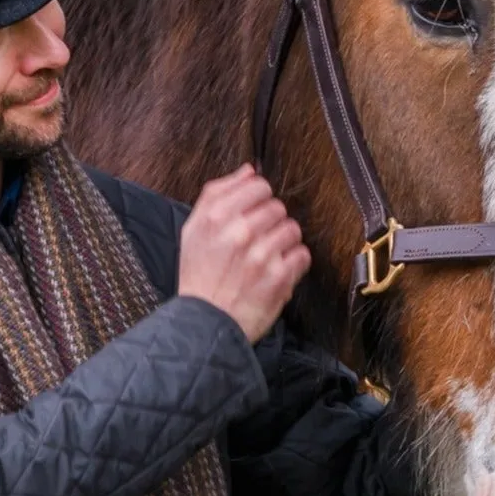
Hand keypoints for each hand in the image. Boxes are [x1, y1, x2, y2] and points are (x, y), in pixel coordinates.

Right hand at [177, 164, 309, 341]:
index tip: (253, 214)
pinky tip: (276, 272)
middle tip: (257, 242)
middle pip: (277, 207)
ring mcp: (261, 255)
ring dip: (283, 243)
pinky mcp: (279, 278)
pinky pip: (302, 255)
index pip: (258, 186)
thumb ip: (216, 194)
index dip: (259, 199)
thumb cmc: (199, 277)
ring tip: (267, 258)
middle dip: (270, 223)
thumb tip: (249, 171)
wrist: (204, 324)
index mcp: (215, 217)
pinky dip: (293, 263)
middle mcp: (238, 232)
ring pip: (292, 229)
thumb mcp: (193, 231)